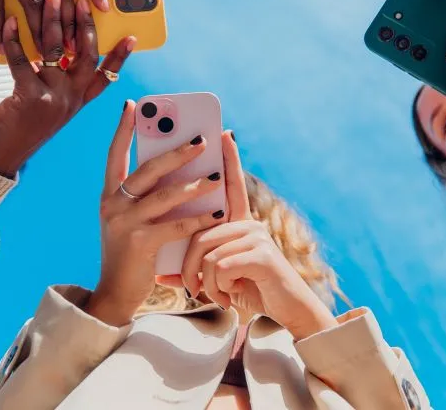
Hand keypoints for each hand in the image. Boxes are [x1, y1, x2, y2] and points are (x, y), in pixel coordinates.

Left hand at [0, 0, 131, 176]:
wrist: (0, 156)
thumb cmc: (20, 128)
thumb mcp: (47, 105)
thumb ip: (55, 82)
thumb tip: (54, 52)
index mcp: (77, 101)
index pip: (106, 76)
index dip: (120, 56)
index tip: (130, 37)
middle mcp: (71, 99)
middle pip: (87, 56)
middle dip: (86, 26)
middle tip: (82, 2)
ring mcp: (54, 98)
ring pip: (57, 52)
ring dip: (53, 21)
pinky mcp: (30, 98)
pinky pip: (24, 61)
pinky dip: (16, 40)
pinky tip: (12, 22)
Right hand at [84, 106, 227, 326]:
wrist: (115, 295)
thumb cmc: (130, 254)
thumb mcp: (130, 220)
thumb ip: (145, 196)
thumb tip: (176, 166)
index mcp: (109, 196)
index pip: (114, 154)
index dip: (123, 129)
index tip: (132, 104)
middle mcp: (112, 205)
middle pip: (147, 169)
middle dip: (176, 152)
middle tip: (201, 139)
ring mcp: (124, 223)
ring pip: (166, 194)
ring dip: (195, 184)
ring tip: (218, 174)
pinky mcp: (140, 242)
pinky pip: (176, 224)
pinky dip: (199, 218)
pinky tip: (218, 213)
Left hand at [178, 145, 335, 339]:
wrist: (285, 313)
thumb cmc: (250, 291)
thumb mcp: (217, 279)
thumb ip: (193, 269)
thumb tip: (159, 274)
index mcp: (239, 223)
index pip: (232, 185)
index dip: (229, 158)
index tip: (225, 132)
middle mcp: (249, 223)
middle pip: (201, 230)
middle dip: (188, 265)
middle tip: (190, 288)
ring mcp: (256, 236)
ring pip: (207, 251)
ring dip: (203, 281)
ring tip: (212, 297)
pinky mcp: (262, 254)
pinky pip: (220, 265)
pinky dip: (216, 287)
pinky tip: (227, 298)